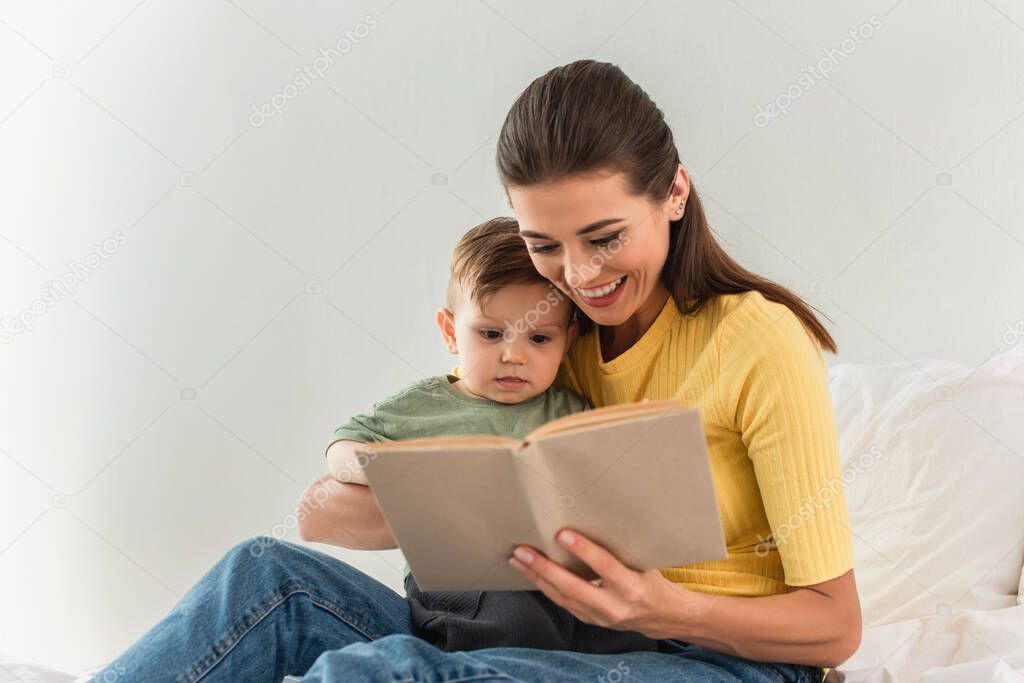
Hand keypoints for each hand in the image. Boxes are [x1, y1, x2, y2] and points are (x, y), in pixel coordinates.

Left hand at [508, 528, 708, 639]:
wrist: (661, 616)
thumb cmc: (651, 579)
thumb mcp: (644, 562)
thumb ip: (620, 548)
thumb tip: (593, 516)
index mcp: (633, 587)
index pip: (604, 567)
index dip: (583, 550)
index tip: (562, 534)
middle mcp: (615, 606)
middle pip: (573, 587)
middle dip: (545, 569)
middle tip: (523, 551)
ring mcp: (600, 617)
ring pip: (562, 598)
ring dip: (537, 578)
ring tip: (517, 560)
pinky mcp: (589, 620)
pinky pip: (562, 603)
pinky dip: (544, 587)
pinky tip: (530, 574)